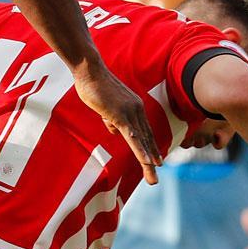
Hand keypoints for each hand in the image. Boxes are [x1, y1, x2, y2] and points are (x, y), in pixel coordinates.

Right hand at [72, 64, 162, 184]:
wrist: (89, 70)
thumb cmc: (93, 84)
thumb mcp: (104, 105)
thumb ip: (111, 117)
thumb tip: (114, 129)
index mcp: (134, 107)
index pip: (145, 131)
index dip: (151, 147)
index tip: (157, 161)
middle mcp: (136, 110)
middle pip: (146, 139)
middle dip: (152, 160)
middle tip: (156, 177)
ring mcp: (130, 113)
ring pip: (141, 142)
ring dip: (148, 162)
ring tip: (153, 178)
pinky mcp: (121, 115)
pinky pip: (133, 137)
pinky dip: (140, 151)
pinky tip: (146, 162)